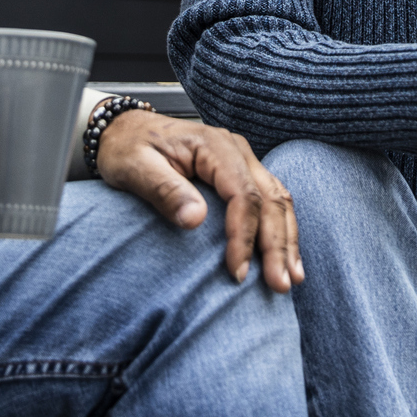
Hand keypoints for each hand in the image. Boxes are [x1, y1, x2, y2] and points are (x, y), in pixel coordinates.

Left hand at [94, 110, 302, 293]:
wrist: (125, 131)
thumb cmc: (128, 149)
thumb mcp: (135, 167)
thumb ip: (165, 190)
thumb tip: (196, 220)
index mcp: (213, 145)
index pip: (242, 194)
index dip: (243, 235)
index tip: (236, 271)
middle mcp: (236, 150)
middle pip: (270, 199)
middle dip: (277, 245)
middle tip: (279, 285)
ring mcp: (243, 161)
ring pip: (278, 200)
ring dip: (287, 240)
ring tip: (291, 278)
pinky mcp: (243, 174)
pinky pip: (271, 201)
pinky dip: (281, 230)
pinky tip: (285, 256)